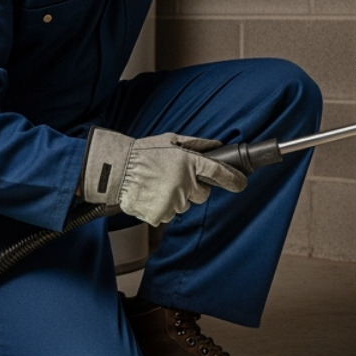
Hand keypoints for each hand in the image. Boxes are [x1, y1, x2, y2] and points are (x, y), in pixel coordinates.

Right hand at [80, 129, 247, 224]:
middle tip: (176, 180)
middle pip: (202, 195)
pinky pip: (168, 215)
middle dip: (194, 190)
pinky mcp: (161, 215)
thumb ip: (195, 144)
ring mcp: (173, 201)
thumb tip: (216, 145)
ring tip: (157, 185)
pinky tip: (150, 195)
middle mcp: (185, 183)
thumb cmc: (142, 152)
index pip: (220, 173)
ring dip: (175, 198)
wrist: (115, 170)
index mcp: (190, 163)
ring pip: (183, 206)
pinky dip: (161, 208)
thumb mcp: (170, 140)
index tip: (240, 183)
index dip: (234, 180)